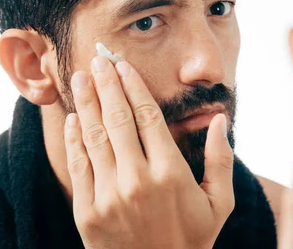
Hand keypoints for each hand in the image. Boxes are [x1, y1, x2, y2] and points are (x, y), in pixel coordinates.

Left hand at [64, 56, 234, 248]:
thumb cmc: (190, 241)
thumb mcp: (219, 205)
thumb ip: (221, 161)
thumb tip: (219, 120)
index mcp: (171, 174)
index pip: (147, 117)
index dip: (133, 86)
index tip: (122, 65)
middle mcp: (138, 180)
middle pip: (117, 118)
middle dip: (106, 84)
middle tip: (97, 60)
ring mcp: (109, 196)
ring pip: (94, 136)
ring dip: (85, 102)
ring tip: (79, 78)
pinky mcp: (87, 212)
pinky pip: (78, 165)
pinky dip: (73, 138)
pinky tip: (71, 118)